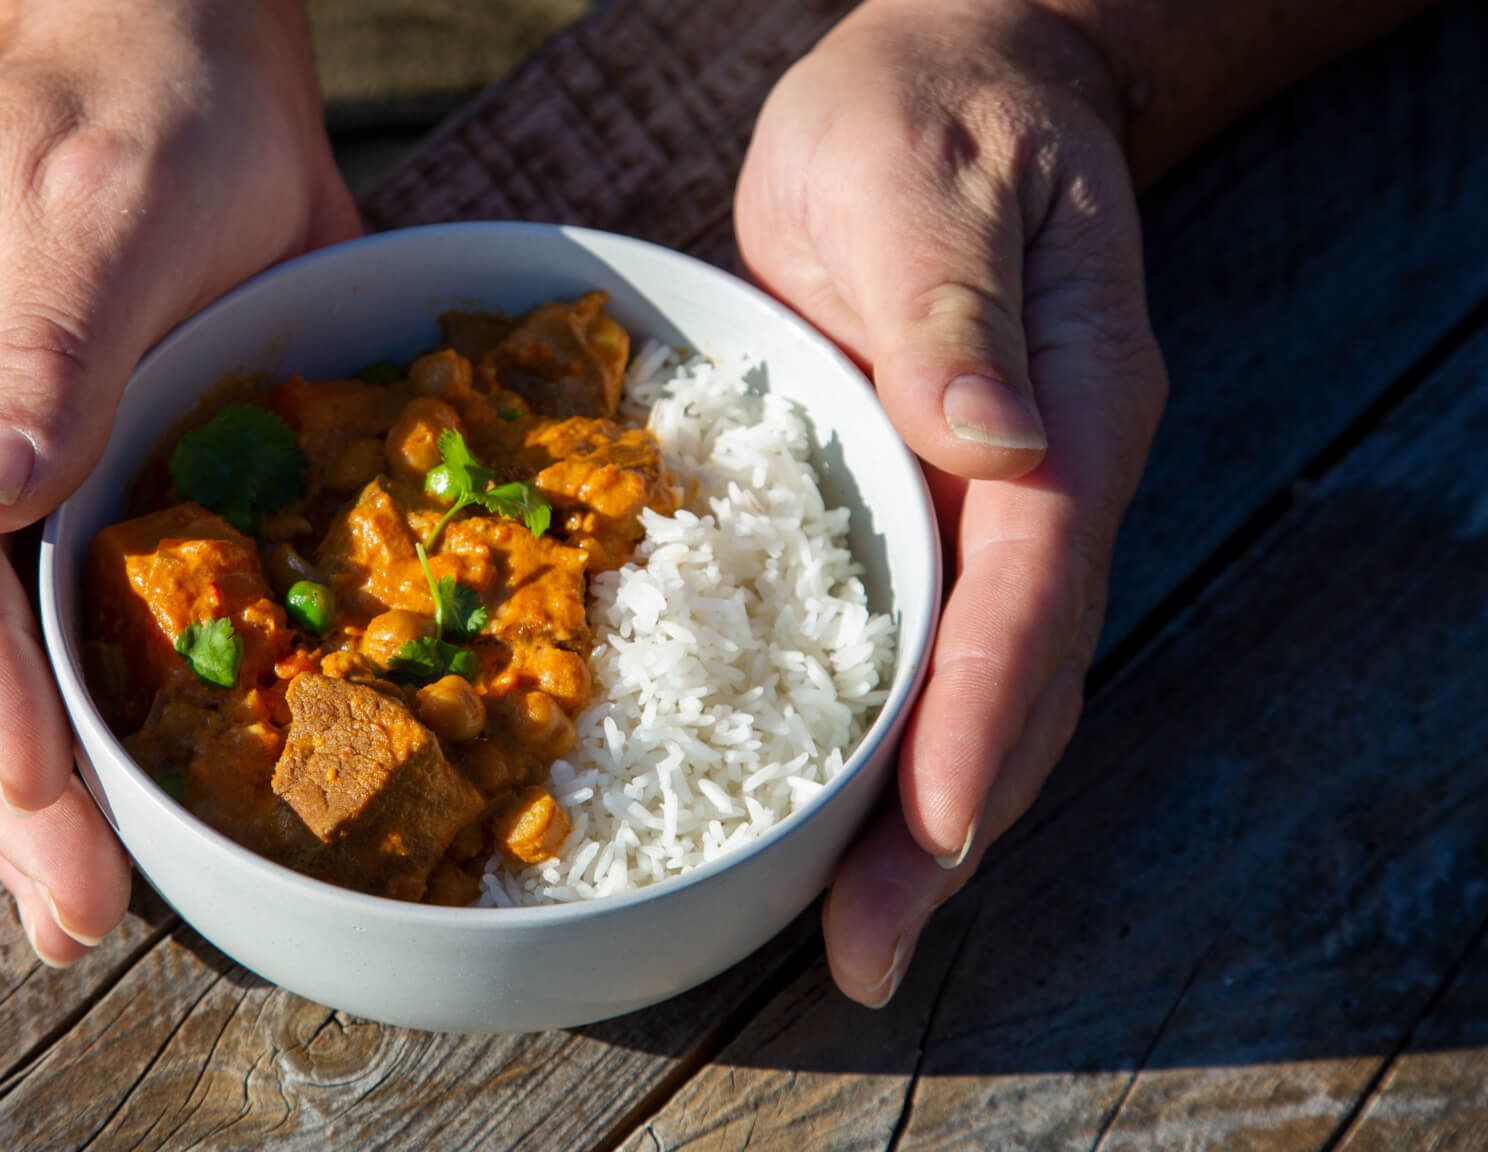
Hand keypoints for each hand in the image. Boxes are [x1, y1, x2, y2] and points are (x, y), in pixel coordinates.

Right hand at [0, 0, 357, 965]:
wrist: (188, 70)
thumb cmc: (133, 114)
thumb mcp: (89, 208)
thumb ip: (41, 351)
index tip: (40, 794)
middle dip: (15, 788)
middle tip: (75, 915)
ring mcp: (29, 486)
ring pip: (17, 661)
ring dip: (51, 790)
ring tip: (87, 910)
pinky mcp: (112, 494)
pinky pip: (102, 626)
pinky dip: (121, 720)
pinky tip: (150, 803)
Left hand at [735, 0, 1167, 1003]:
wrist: (952, 85)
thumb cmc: (928, 113)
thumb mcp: (916, 176)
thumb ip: (949, 307)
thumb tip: (989, 439)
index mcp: (1069, 401)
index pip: (1034, 581)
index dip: (985, 709)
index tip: (938, 824)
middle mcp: (1052, 475)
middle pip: (1022, 678)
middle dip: (948, 823)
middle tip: (865, 950)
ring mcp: (1000, 505)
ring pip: (984, 690)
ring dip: (920, 820)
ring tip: (849, 936)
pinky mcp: (933, 511)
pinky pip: (923, 650)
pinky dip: (887, 748)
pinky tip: (830, 826)